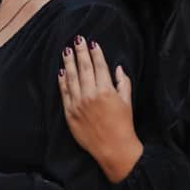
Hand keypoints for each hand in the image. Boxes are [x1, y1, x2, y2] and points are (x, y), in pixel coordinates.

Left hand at [58, 37, 142, 183]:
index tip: (92, 43)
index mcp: (106, 91)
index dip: (95, 53)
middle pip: (84, 68)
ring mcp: (78, 104)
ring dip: (69, 63)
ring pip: (71, 78)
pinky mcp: (70, 114)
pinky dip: (62, 81)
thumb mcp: (127, 102)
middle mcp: (91, 95)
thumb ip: (123, 83)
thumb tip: (118, 68)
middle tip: (77, 39)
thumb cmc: (123, 126)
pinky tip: (61, 72)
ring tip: (66, 51)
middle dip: (80, 52)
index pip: (99, 66)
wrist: (113, 149)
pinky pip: (64, 93)